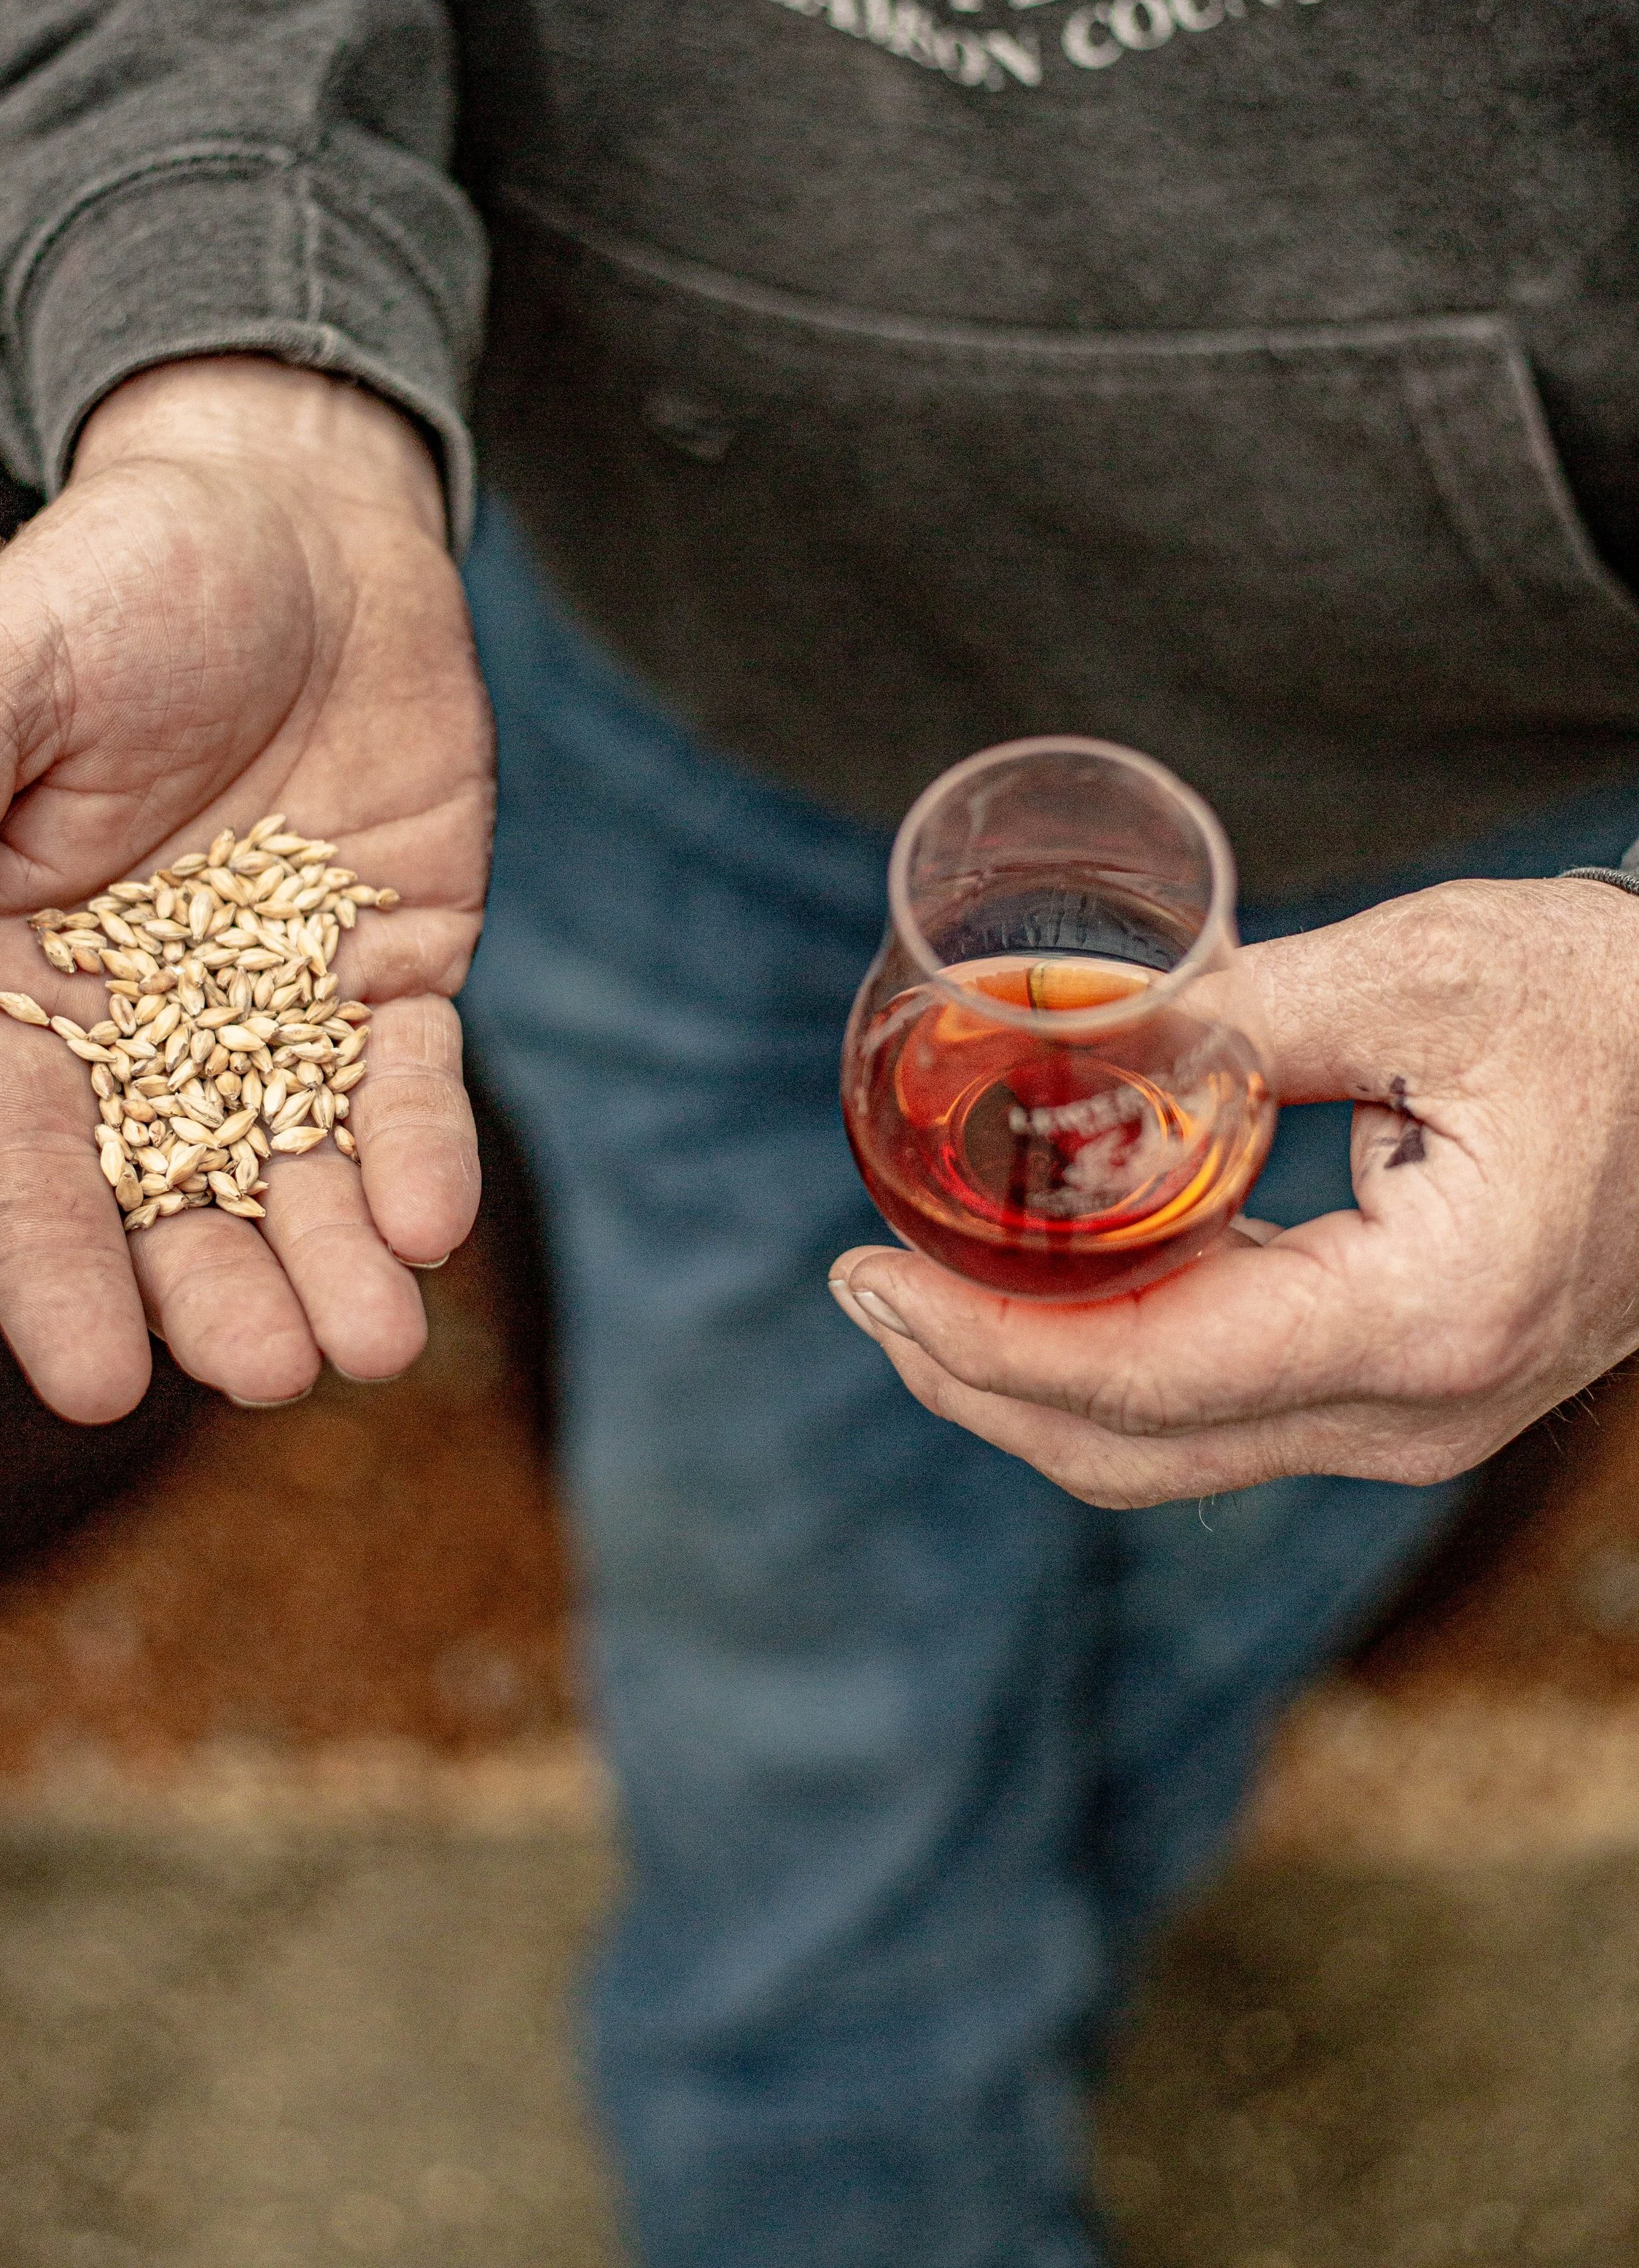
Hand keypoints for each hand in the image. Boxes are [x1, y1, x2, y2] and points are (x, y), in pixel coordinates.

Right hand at [0, 358, 492, 1419]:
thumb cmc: (117, 580)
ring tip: (371, 1347)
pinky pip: (413, 1083)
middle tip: (273, 1371)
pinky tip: (433, 1221)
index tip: (90, 1388)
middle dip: (223, 1290)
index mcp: (21, 975)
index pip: (31, 1158)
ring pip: (304, 1167)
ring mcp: (286, 999)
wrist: (300, 513)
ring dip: (336, 1259)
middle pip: (180, 1192)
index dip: (57, 1275)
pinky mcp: (400, 965)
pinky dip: (424, 1153)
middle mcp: (152, 1015)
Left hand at [831, 878, 1638, 1504]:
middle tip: (857, 1284)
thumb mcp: (1431, 972)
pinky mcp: (1405, 1390)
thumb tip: (1071, 1026)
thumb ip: (1247, 1006)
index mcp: (1424, 1320)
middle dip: (975, 1379)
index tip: (865, 1279)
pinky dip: (1109, 1370)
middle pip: (1139, 1447)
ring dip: (1030, 1383)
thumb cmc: (1614, 1010)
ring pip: (1174, 1448)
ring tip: (913, 1292)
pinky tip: (1040, 1297)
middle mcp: (1417, 1410)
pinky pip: (1224, 1412)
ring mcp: (1416, 1419)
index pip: (1152, 1376)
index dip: (986, 1342)